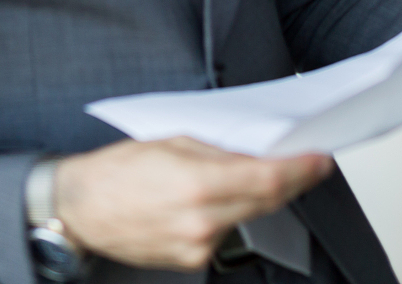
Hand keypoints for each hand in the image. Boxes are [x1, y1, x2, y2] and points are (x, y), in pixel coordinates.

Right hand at [52, 137, 333, 271]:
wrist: (81, 209)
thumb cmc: (119, 170)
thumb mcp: (172, 141)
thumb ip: (220, 150)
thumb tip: (258, 152)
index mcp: (198, 184)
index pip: (268, 180)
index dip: (301, 170)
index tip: (320, 159)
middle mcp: (202, 221)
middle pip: (267, 202)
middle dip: (292, 181)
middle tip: (310, 165)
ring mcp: (197, 245)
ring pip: (249, 218)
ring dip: (261, 197)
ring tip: (262, 175)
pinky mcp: (191, 260)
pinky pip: (226, 233)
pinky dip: (233, 214)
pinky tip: (224, 199)